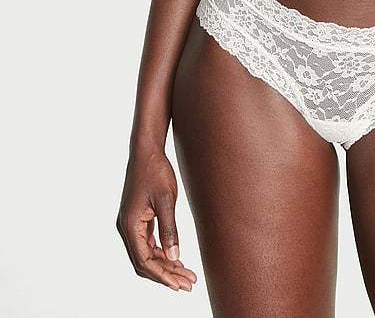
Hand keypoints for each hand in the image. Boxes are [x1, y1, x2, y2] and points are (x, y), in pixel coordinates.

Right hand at [116, 144, 197, 291]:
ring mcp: (131, 224)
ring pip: (146, 254)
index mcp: (130, 226)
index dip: (162, 275)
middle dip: (166, 274)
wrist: (147, 150)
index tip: (179, 284)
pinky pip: (148, 243)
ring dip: (165, 265)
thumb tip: (174, 256)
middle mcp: (126, 228)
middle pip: (144, 262)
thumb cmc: (156, 171)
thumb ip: (170, 229)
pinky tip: (176, 258)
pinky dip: (161, 252)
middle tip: (188, 283)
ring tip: (186, 274)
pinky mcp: (138, 219)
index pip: (144, 261)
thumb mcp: (166, 200)